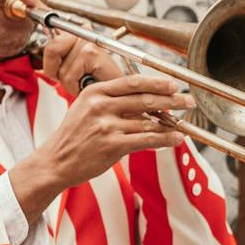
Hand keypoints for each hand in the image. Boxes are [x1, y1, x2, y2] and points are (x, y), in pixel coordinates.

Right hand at [10, 73, 191, 221]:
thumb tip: (146, 101)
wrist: (55, 162)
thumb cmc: (73, 137)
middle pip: (144, 99)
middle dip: (171, 100)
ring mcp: (106, 126)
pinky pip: (147, 140)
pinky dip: (165, 139)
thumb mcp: (85, 109)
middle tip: (188, 101)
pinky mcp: (112, 145)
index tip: (174, 84)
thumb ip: (112, 101)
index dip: (157, 82)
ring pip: (148, 122)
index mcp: (94, 93)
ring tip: (183, 124)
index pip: (132, 82)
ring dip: (171, 123)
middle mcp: (100, 106)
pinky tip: (175, 138)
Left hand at [31, 21, 124, 91]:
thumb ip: (54, 60)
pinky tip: (87, 82)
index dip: (33, 4)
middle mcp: (82, 32)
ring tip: (82, 79)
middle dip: (55, 69)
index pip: (50, 17)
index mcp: (74, 33)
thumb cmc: (92, 80)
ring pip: (57, 64)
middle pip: (50, 47)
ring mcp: (87, 41)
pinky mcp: (92, 52)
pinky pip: (68, 74)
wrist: (113, 91)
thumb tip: (40, 63)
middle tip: (73, 75)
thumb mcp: (67, 69)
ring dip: (66, 80)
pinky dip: (74, 85)